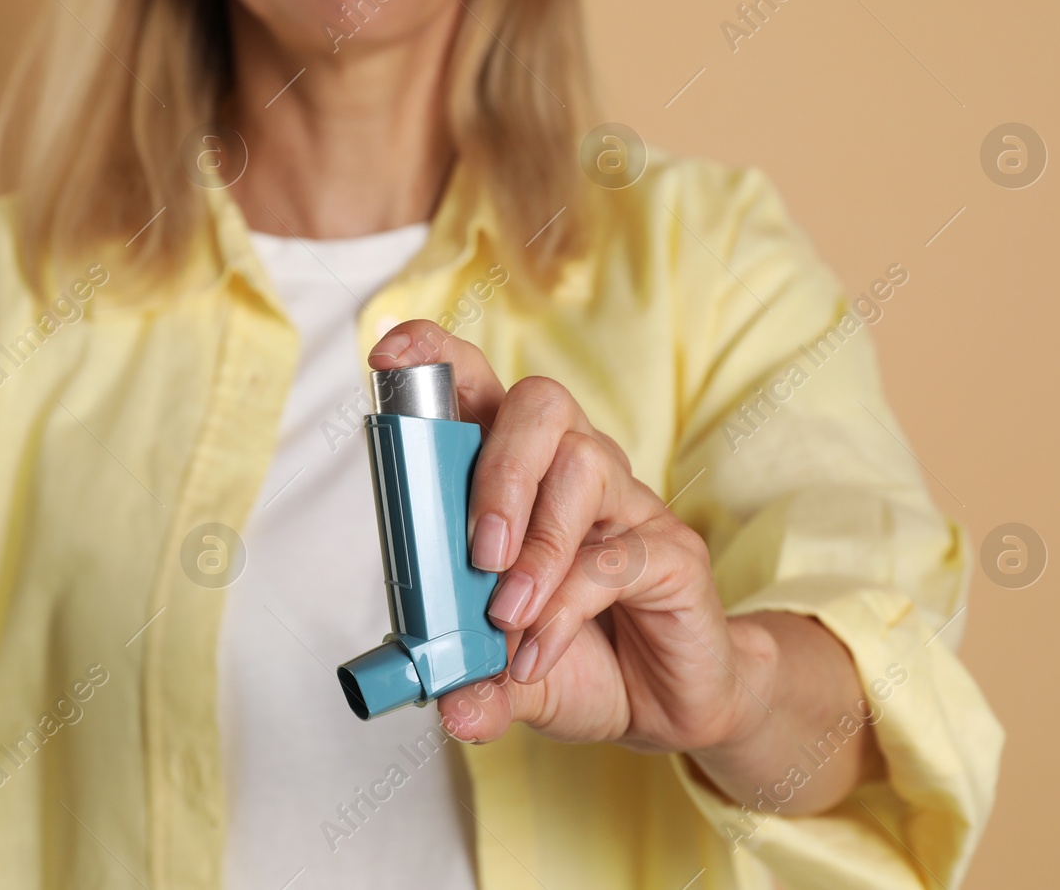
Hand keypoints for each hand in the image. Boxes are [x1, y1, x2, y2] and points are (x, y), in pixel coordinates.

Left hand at [367, 320, 878, 812]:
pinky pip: (615, 555)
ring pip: (584, 466)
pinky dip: (565, 607)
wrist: (668, 705)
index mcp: (518, 472)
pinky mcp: (670, 551)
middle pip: (542, 404)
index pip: (480, 386)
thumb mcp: (505, 673)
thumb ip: (473, 681)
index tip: (388, 355)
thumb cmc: (580, 656)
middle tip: (476, 550)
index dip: (436, 358)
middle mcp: (575, 469)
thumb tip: (447, 704)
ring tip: (505, 616)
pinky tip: (536, 653)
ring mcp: (628, 503)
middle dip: (499, 468)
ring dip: (536, 547)